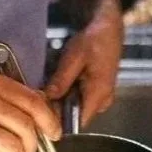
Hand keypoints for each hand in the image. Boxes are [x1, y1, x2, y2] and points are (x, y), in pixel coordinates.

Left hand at [45, 11, 122, 126]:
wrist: (108, 28)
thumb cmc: (94, 40)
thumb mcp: (74, 57)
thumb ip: (62, 80)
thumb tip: (48, 98)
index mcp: (98, 95)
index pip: (77, 123)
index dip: (58, 120)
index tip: (42, 111)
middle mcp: (103, 101)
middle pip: (76, 116)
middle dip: (58, 108)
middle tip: (43, 93)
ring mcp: (102, 96)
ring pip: (77, 108)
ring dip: (63, 99)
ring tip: (52, 84)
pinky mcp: (99, 90)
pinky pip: (82, 99)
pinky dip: (70, 93)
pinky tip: (63, 80)